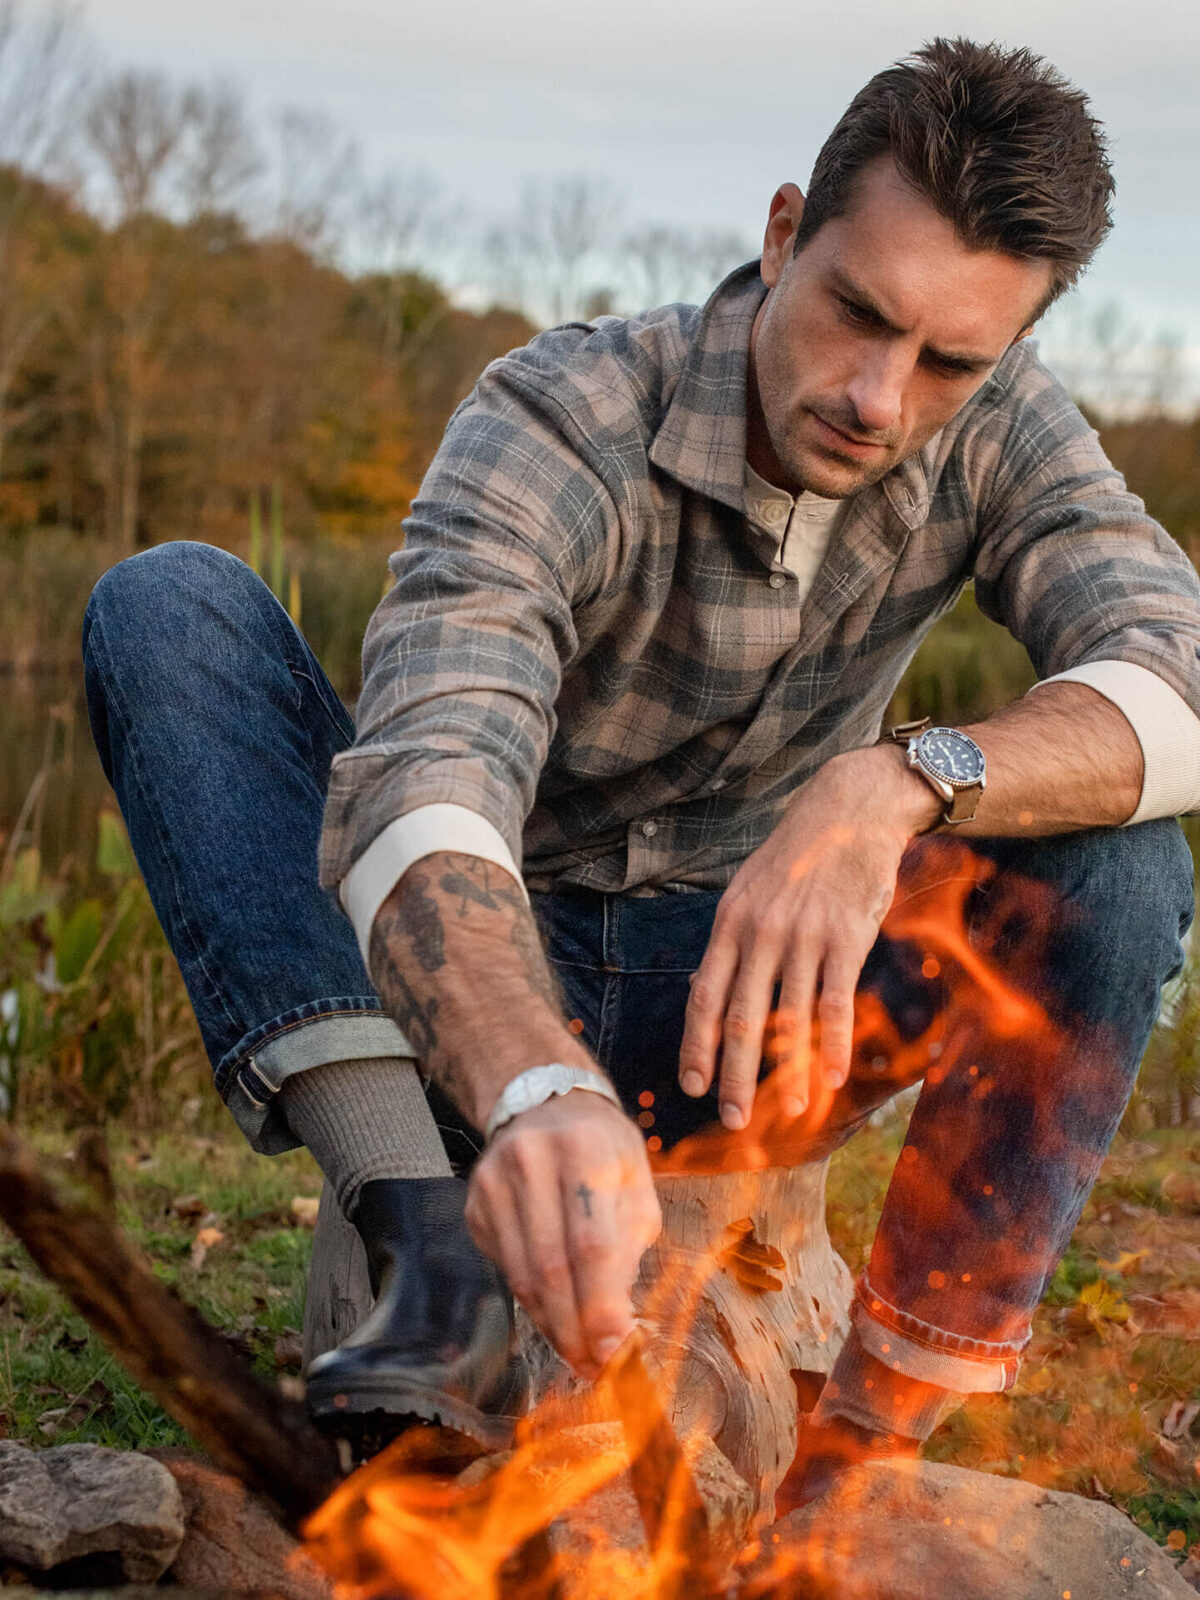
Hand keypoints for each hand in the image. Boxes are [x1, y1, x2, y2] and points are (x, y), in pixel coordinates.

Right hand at [464, 1090, 662, 1377]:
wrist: (545, 1105)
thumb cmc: (603, 1149)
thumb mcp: (635, 1182)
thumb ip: (630, 1247)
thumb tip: (618, 1326)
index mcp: (585, 1148)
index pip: (591, 1243)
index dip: (602, 1305)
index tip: (616, 1350)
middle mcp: (532, 1160)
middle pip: (550, 1267)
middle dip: (576, 1328)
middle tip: (597, 1368)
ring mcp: (494, 1182)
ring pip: (522, 1276)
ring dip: (553, 1326)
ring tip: (579, 1355)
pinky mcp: (475, 1204)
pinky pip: (505, 1268)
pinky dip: (532, 1302)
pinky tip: (554, 1316)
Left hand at [678, 747, 938, 1128]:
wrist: (847, 811)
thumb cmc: (795, 858)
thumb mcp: (747, 892)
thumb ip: (731, 943)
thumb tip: (708, 993)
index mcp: (729, 925)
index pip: (703, 997)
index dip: (696, 1047)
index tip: (690, 1086)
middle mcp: (760, 934)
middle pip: (740, 1019)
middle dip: (734, 1077)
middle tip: (732, 1120)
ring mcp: (803, 937)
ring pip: (789, 1019)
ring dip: (789, 1074)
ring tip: (790, 1114)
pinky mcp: (845, 939)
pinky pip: (835, 1002)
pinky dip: (834, 1044)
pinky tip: (833, 1075)